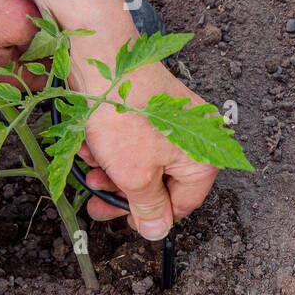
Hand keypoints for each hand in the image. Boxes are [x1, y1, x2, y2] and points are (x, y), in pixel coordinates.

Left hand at [77, 62, 218, 240]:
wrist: (109, 63)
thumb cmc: (127, 115)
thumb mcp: (135, 176)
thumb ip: (149, 208)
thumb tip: (159, 230)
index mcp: (203, 162)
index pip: (182, 206)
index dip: (150, 216)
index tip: (122, 218)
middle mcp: (198, 142)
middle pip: (163, 184)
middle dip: (126, 192)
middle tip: (98, 199)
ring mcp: (179, 124)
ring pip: (147, 163)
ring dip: (115, 172)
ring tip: (91, 169)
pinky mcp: (159, 110)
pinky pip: (140, 142)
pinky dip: (117, 149)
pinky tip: (95, 147)